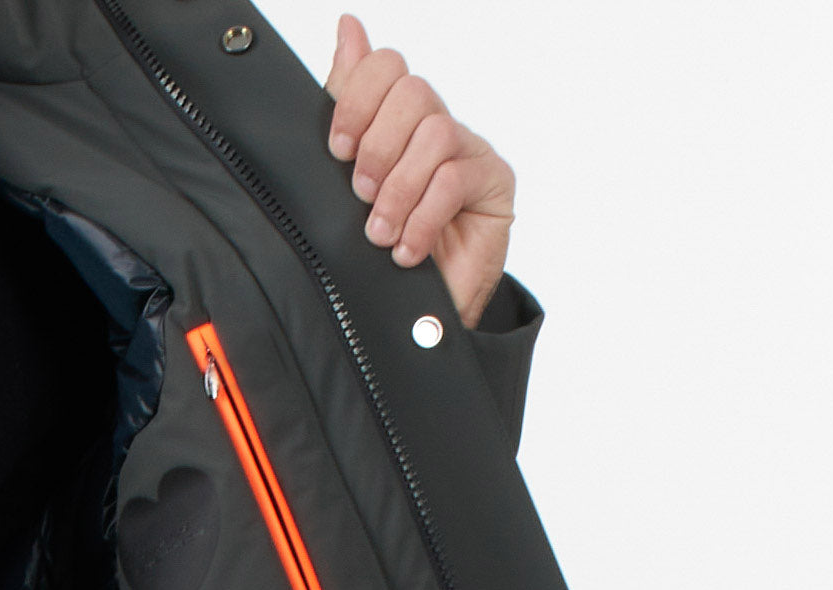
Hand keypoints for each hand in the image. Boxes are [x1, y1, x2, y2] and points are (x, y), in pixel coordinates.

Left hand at [324, 13, 515, 329]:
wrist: (422, 317)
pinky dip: (422, 218)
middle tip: (361, 195)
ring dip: (398, 191)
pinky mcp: (496, 184)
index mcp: (401, 120)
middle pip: (412, 94)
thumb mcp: (352, 181)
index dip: (357, 99)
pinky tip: (408, 249)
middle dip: (376, 148)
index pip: (387, 69)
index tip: (337, 148)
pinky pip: (453, 180)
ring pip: (433, 136)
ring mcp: (471, 152)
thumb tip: (348, 28)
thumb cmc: (388, 250)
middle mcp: (439, 127)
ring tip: (381, 233)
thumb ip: (350, 105)